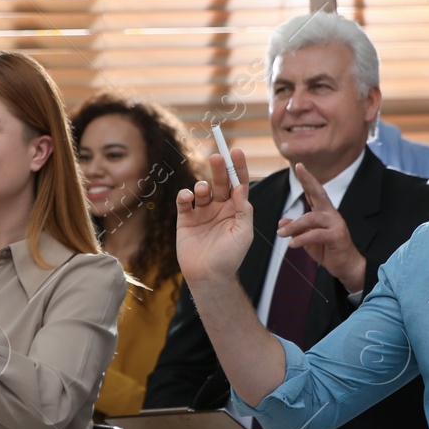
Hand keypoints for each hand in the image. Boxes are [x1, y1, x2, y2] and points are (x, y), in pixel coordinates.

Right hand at [175, 150, 254, 287]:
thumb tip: (241, 188)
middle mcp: (219, 208)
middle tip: (217, 156)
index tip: (235, 152)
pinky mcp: (185, 219)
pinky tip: (188, 197)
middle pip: (220, 182)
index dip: (238, 167)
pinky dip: (185, 195)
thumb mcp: (243, 234)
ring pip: (202, 190)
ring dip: (202, 185)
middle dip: (219, 169)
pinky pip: (184, 201)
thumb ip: (243, 210)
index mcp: (236, 210)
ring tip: (202, 190)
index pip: (238, 184)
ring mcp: (202, 212)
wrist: (208, 277)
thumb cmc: (230, 258)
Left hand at [279, 163, 366, 292]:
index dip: (307, 179)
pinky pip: (316, 234)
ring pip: (312, 218)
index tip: (299, 166)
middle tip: (298, 169)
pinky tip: (292, 244)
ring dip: (294, 225)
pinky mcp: (337, 236)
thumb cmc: (328, 250)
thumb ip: (297, 229)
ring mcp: (336, 224)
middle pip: (320, 193)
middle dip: (309, 180)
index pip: (315, 192)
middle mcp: (331, 214)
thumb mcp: (308, 239)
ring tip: (280, 233)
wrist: (346, 266)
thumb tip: (282, 221)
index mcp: (324, 212)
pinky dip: (302, 239)